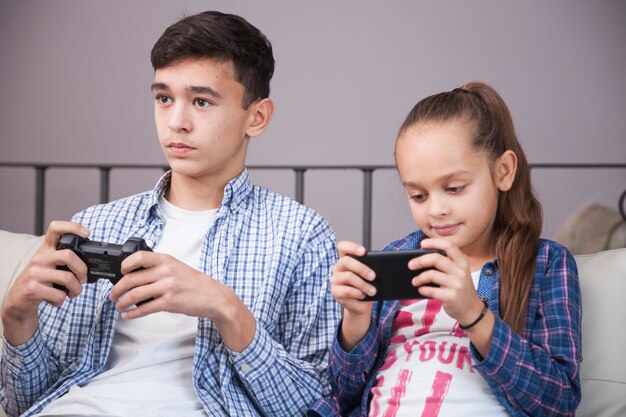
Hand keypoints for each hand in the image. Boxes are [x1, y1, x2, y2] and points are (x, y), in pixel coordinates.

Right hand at [1, 221, 89, 345]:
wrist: (18, 300)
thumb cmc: (40, 281)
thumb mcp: (50, 266)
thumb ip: (65, 260)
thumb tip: (90, 262)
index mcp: (45, 249)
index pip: (56, 228)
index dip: (73, 227)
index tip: (87, 233)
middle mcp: (39, 258)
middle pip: (69, 255)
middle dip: (82, 270)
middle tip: (83, 280)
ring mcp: (34, 273)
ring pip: (67, 278)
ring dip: (77, 289)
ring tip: (74, 292)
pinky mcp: (32, 288)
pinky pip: (59, 295)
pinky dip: (63, 300)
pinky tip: (57, 300)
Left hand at [109, 251, 255, 351]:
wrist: (214, 297)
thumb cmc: (195, 283)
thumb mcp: (177, 268)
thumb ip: (159, 268)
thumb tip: (135, 275)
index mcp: (167, 260)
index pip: (139, 256)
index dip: (125, 264)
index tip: (120, 272)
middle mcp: (166, 271)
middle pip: (132, 279)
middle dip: (117, 289)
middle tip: (112, 295)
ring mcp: (168, 287)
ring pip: (135, 294)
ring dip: (122, 302)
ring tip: (119, 305)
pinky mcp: (169, 302)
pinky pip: (144, 308)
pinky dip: (132, 313)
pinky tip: (128, 315)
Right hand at [330, 240, 375, 350]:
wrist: (362, 308)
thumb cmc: (369, 289)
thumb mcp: (373, 278)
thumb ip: (375, 269)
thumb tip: (391, 265)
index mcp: (346, 261)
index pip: (342, 247)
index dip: (352, 247)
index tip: (365, 252)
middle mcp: (338, 269)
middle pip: (346, 262)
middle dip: (361, 268)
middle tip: (374, 276)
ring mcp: (335, 281)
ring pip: (346, 277)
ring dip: (362, 283)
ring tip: (373, 290)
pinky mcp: (336, 294)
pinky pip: (344, 291)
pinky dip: (357, 293)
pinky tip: (365, 296)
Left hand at [409, 238, 483, 324]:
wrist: (471, 309)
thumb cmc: (460, 288)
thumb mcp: (458, 273)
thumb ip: (446, 264)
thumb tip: (421, 258)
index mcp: (462, 262)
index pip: (449, 245)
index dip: (434, 242)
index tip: (422, 244)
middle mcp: (461, 271)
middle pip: (436, 258)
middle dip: (420, 260)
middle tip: (410, 265)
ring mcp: (457, 284)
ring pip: (431, 274)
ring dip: (419, 278)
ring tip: (414, 281)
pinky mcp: (451, 297)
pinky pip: (431, 291)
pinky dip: (423, 290)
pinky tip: (421, 290)